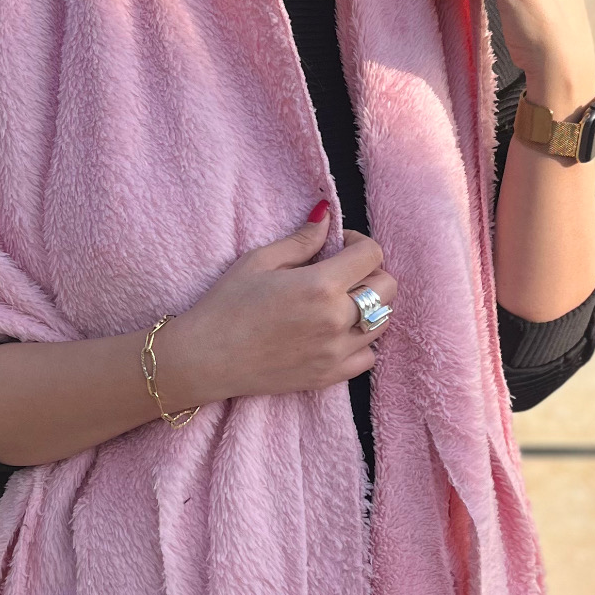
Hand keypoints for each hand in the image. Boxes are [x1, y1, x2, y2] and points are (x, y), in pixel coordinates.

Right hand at [161, 208, 397, 407]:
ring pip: (382, 322)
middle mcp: (336, 320)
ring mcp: (336, 352)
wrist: (206, 358)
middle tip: (343, 272)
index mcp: (321, 286)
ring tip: (339, 302)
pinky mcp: (329, 376)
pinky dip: (361, 342)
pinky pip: (369, 356)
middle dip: (371, 272)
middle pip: (388, 288)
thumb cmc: (226, 305)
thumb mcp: (260, 261)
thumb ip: (302, 240)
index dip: (358, 242)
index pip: (372, 254)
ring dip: (369, 306)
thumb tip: (327, 218)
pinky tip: (336, 333)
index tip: (339, 245)